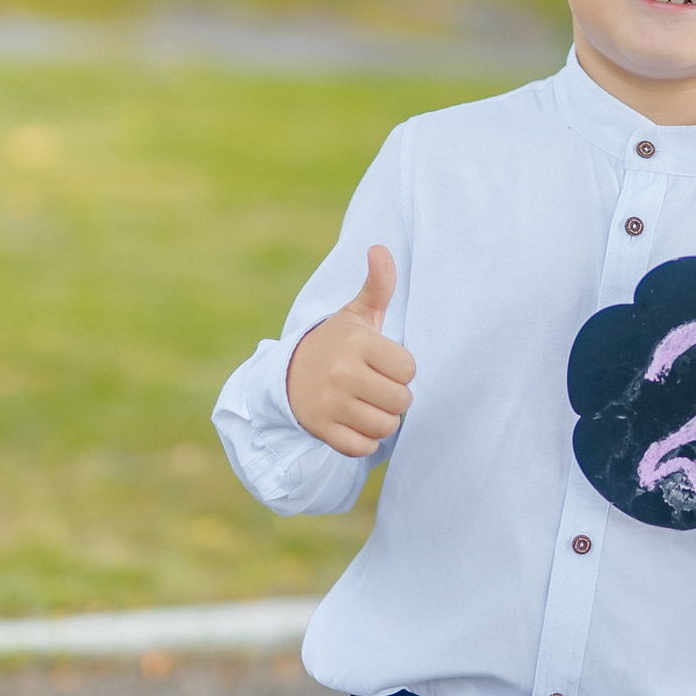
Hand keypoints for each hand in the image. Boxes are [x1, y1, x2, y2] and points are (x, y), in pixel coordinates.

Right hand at [285, 246, 415, 457]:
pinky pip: (362, 447)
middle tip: (376, 387)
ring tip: (366, 404)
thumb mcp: (357, 314)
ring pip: (385, 427)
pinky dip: (364, 440)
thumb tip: (380, 248)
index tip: (383, 364)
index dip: (401, 369)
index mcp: (356, 342)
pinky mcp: (321, 429)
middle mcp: (341, 372)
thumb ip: (378, 285)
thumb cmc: (337, 344)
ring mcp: (329, 403)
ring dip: (381, 420)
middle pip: (401, 401)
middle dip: (394, 397)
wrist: (287, 374)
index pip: (408, 369)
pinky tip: (353, 422)